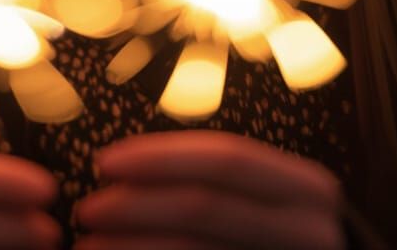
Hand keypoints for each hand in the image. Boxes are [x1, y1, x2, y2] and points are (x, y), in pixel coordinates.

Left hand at [74, 131, 345, 249]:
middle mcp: (310, 228)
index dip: (163, 155)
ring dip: (133, 246)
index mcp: (306, 188)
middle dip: (138, 204)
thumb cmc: (270, 239)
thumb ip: (212, 184)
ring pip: (196, 249)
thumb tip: (122, 167)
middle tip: (86, 209)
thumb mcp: (260, 204)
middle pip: (207, 205)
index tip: (105, 160)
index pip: (229, 157)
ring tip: (88, 245)